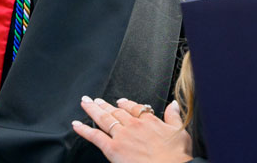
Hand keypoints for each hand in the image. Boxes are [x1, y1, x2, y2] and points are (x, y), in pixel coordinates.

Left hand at [73, 96, 191, 162]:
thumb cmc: (177, 156)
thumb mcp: (180, 132)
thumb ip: (174, 117)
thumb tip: (173, 104)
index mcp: (149, 121)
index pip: (134, 108)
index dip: (125, 104)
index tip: (120, 101)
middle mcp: (133, 125)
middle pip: (115, 111)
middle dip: (104, 105)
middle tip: (94, 99)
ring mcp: (121, 136)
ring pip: (104, 119)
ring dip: (92, 110)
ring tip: (85, 104)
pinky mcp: (112, 148)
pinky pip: (94, 136)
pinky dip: (83, 130)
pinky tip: (76, 125)